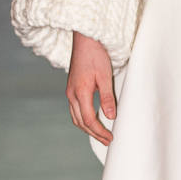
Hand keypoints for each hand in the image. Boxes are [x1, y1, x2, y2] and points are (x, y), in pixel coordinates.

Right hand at [66, 32, 115, 146]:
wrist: (85, 38)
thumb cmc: (96, 54)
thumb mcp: (105, 75)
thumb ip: (107, 97)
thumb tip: (110, 117)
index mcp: (80, 92)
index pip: (89, 119)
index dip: (99, 131)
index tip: (110, 137)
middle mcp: (71, 94)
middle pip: (80, 122)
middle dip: (94, 134)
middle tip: (107, 140)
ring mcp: (70, 91)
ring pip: (76, 117)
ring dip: (87, 128)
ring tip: (101, 134)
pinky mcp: (72, 88)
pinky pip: (75, 109)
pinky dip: (83, 118)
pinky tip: (93, 120)